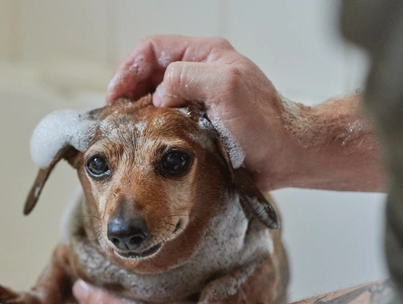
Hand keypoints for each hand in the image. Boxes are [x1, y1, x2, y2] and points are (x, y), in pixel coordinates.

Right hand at [107, 35, 291, 190]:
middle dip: (129, 90)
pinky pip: (166, 120)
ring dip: (139, 111)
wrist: (285, 155)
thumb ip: (187, 77)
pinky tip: (146, 141)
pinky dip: (152, 128)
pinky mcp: (198, 123)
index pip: (153, 49)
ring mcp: (198, 99)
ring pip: (155, 97)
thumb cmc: (264, 122)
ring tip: (128, 128)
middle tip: (117, 114)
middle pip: (149, 73)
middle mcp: (200, 73)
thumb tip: (159, 93)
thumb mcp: (226, 87)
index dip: (129, 68)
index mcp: (205, 55)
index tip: (117, 94)